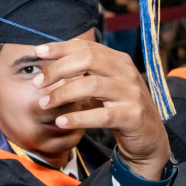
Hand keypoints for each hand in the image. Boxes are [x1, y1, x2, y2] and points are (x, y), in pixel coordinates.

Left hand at [35, 40, 170, 179]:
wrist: (149, 138)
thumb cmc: (119, 109)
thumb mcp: (102, 87)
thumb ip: (83, 74)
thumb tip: (49, 64)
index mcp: (118, 61)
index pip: (86, 47)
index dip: (61, 48)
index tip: (38, 52)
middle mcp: (126, 73)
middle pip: (88, 60)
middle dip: (58, 69)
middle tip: (37, 83)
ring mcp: (131, 94)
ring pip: (92, 86)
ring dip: (63, 94)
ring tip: (44, 103)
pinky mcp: (133, 116)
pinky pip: (102, 115)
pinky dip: (78, 117)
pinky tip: (61, 121)